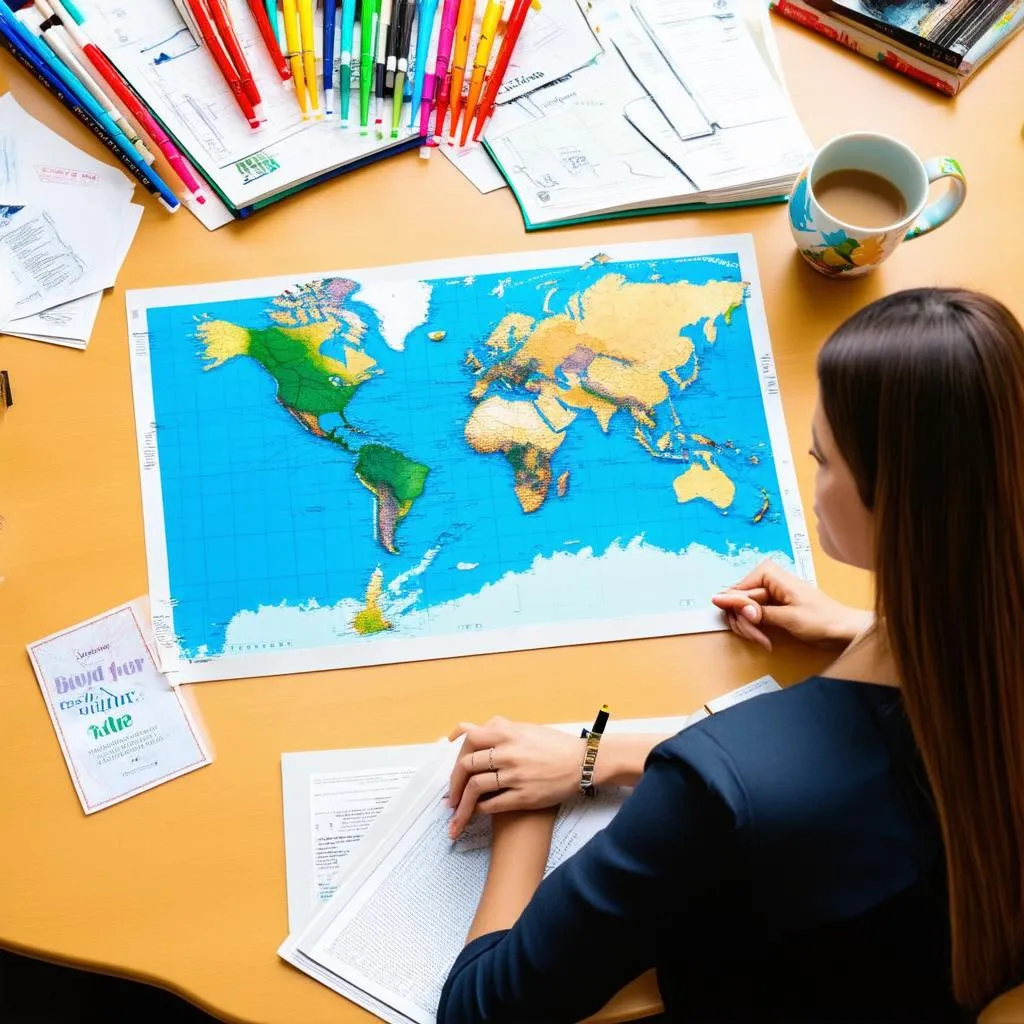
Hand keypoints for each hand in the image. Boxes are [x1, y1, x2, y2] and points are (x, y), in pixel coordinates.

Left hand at [447, 717, 582, 838]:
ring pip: (475, 788)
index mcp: (509, 734)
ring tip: (456, 813)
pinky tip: (478, 812)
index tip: (450, 758)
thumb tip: (475, 731)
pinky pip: (491, 805)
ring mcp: (514, 775)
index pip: (471, 738)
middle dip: (454, 783)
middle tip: (450, 796)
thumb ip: (501, 731)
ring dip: (462, 804)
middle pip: (467, 765)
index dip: (456, 749)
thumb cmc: (556, 746)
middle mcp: (508, 753)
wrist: (583, 763)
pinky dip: (480, 809)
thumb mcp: (527, 729)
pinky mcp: (523, 796)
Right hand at [711, 559, 869, 652]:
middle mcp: (766, 582)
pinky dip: (756, 631)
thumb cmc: (822, 620)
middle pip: (738, 601)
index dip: (737, 606)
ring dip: (750, 629)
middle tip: (758, 637)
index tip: (746, 622)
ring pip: (743, 612)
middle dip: (744, 622)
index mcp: (771, 575)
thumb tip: (724, 600)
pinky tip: (766, 641)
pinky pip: (753, 619)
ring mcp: (768, 597)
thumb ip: (756, 610)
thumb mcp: (788, 617)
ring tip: (764, 641)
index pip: (738, 588)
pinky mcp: (770, 610)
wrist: (844, 631)